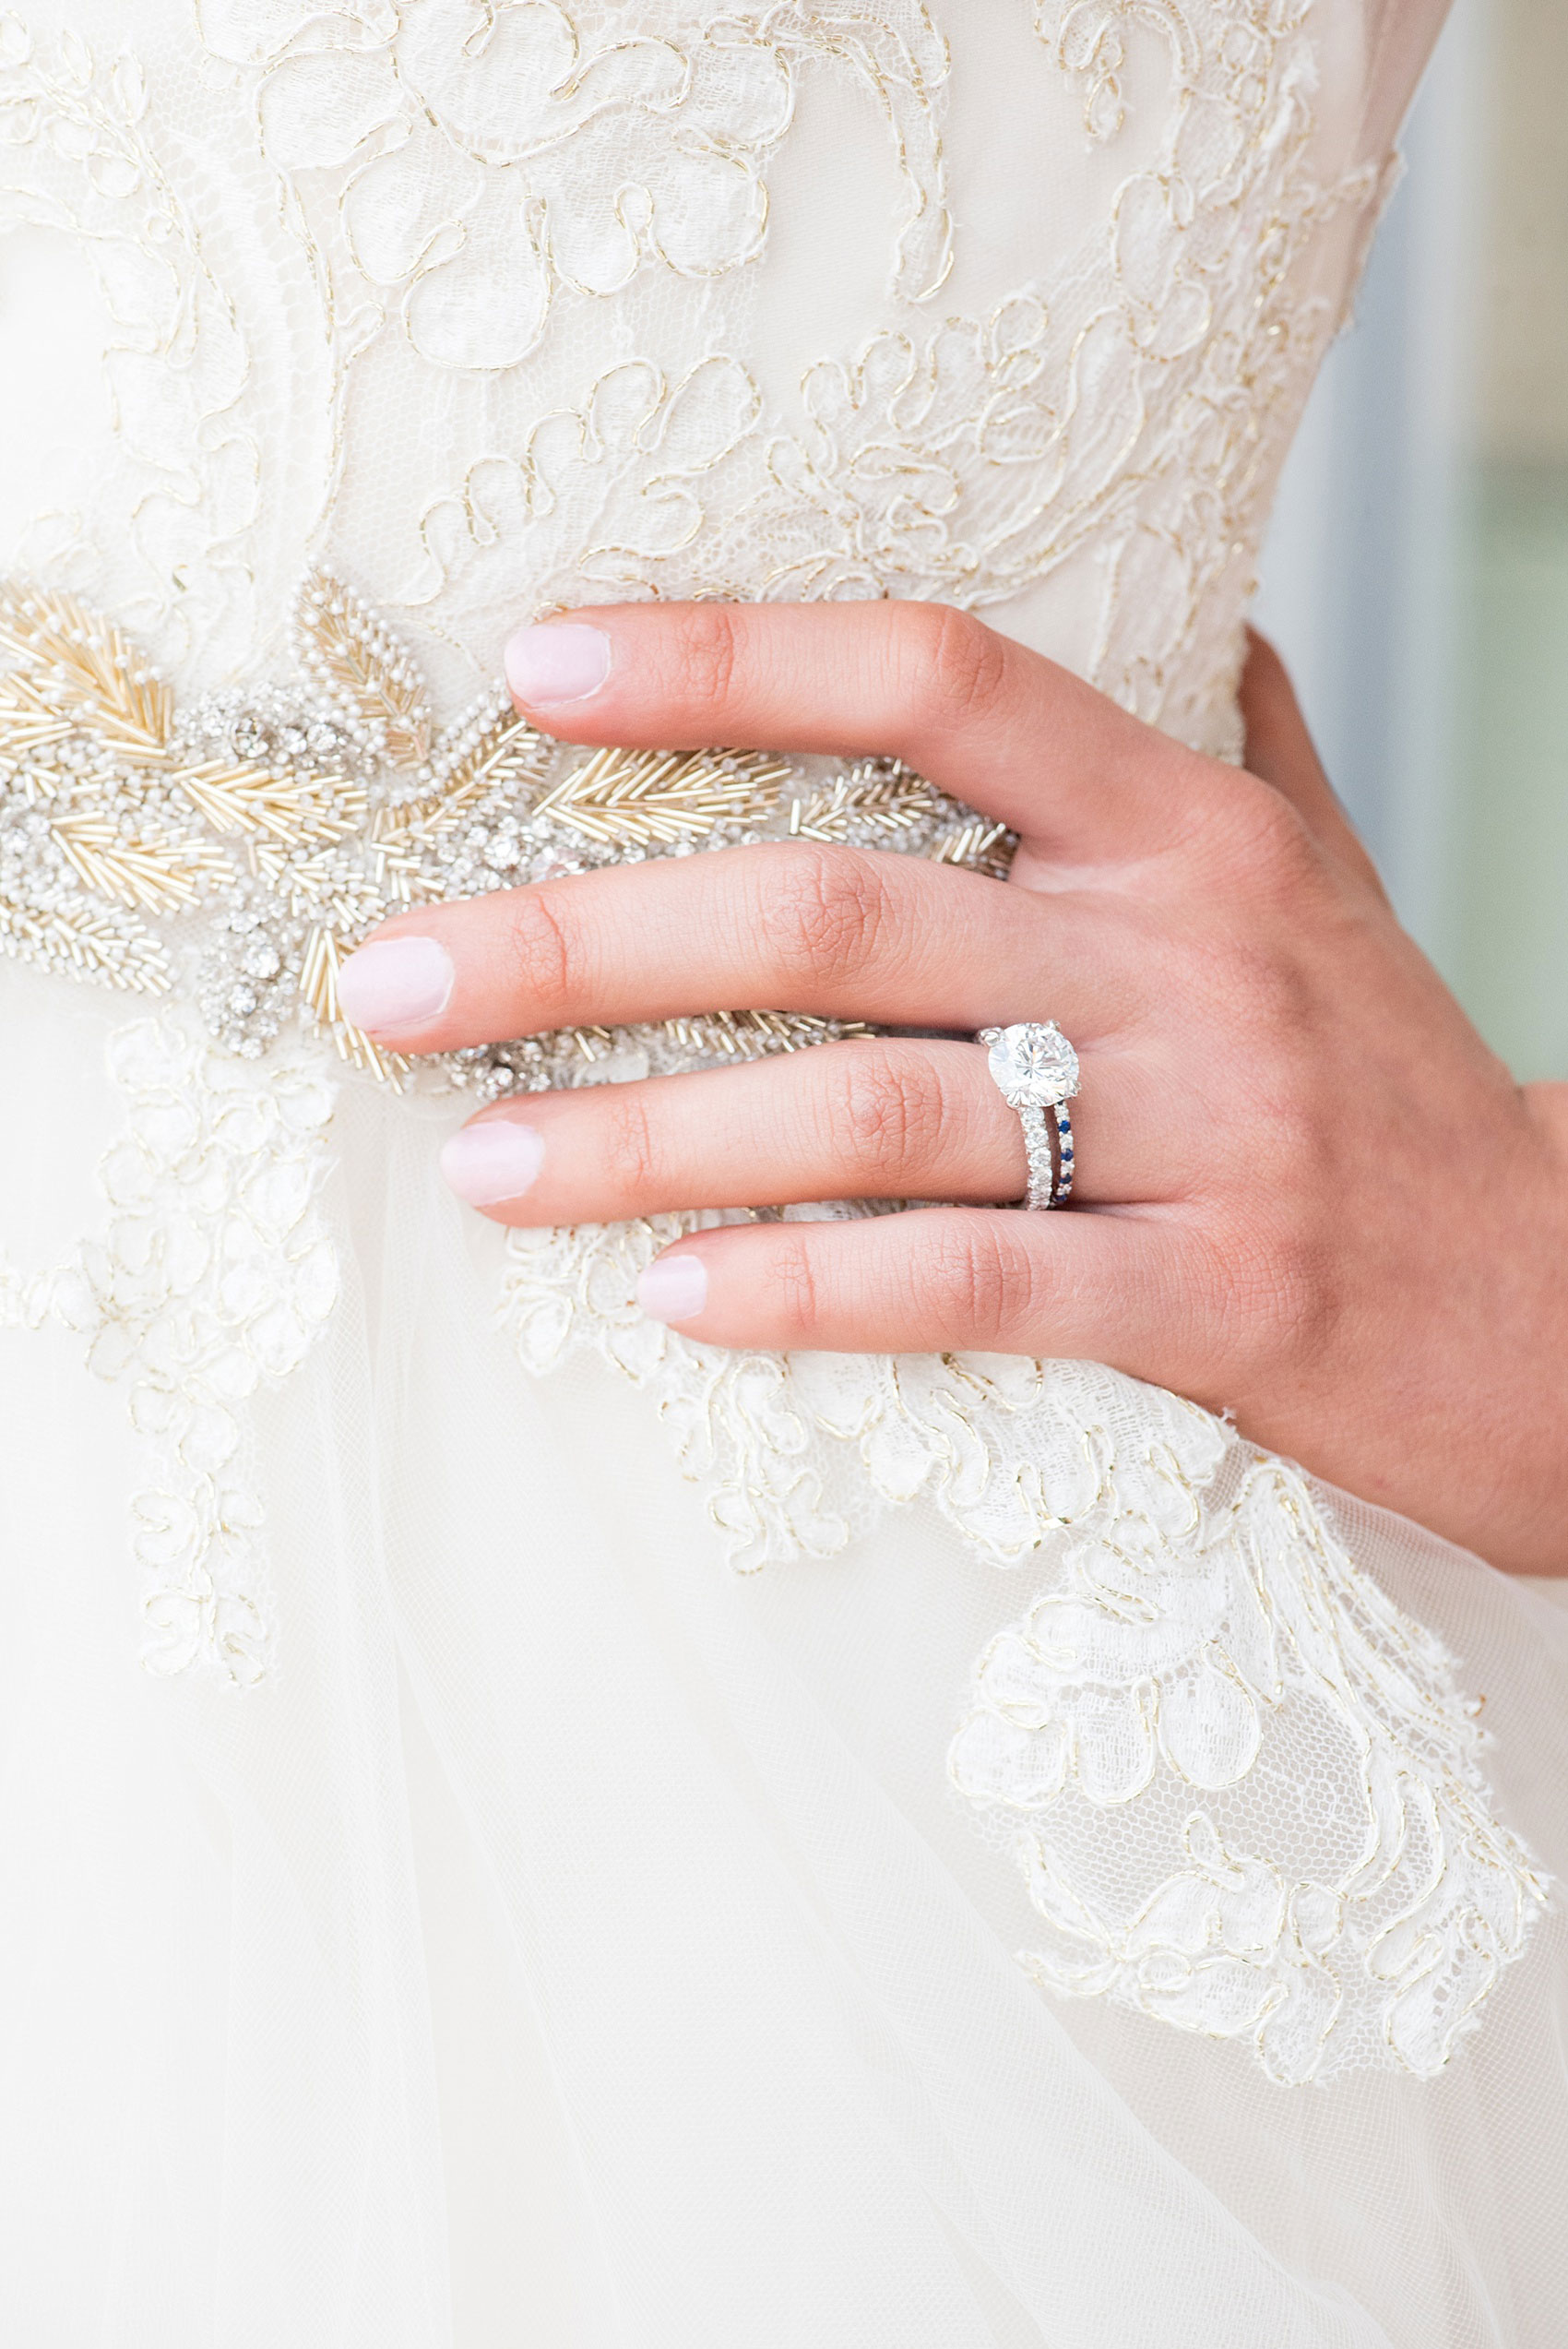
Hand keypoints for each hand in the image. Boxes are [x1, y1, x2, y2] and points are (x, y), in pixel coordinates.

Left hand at [338, 604, 1567, 1573]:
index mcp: (1187, 826)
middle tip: (393, 981)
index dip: (730, 661)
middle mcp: (1184, 953)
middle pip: (835, 910)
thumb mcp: (1319, 879)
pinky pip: (971, 1289)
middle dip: (585, 941)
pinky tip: (671, 1298)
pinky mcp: (1212, 1302)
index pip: (939, 677)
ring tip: (480, 1169)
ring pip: (870, 1110)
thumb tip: (1156, 597)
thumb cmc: (1390, 1080)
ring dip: (647, 1139)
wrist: (1552, 1301)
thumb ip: (1211, 740)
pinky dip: (808, 1290)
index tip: (536, 675)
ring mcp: (1202, 1131)